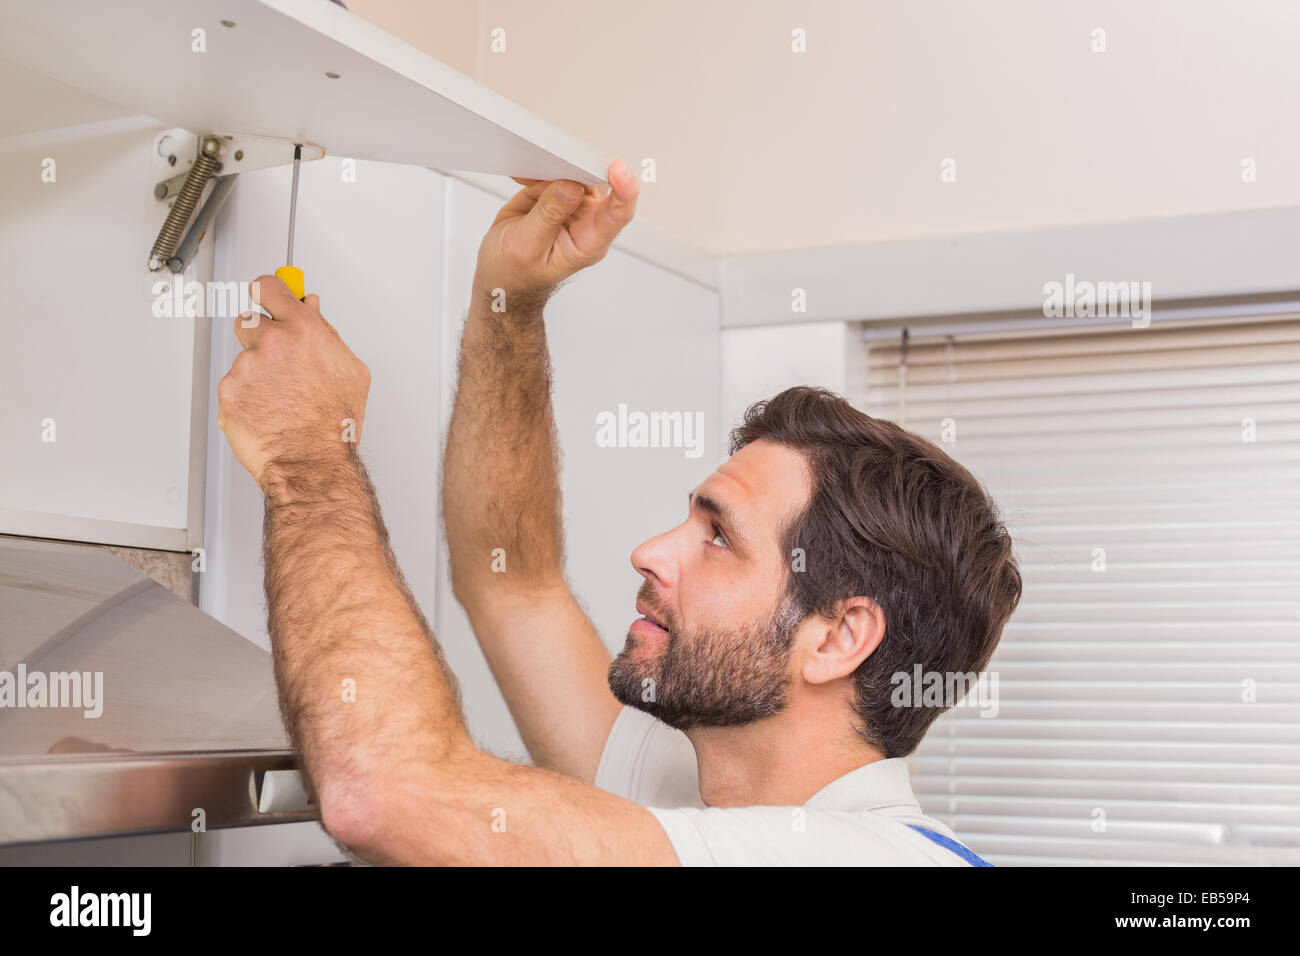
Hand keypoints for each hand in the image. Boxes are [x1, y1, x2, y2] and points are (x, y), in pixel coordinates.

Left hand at [217, 275, 370, 491]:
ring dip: (256, 374)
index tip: (267, 296)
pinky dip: (246, 398)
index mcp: (302, 330)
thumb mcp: (349, 370)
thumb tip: (311, 309)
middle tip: (278, 362)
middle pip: (248, 320)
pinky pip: (234, 387)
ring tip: (280, 399)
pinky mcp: (228, 392)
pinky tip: (268, 412)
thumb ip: (325, 333)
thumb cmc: (334, 423)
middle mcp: (271, 343)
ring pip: (243, 360)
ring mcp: (246, 368)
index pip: (269, 287)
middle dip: (260, 337)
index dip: (267, 292)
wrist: (312, 461)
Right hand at [474, 158, 638, 304]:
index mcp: (589, 242)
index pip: (618, 214)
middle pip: (598, 185)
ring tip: (528, 186)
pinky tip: (523, 181)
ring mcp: (572, 207)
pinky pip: (553, 171)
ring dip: (552, 170)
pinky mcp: (555, 194)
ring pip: (575, 173)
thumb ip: (549, 215)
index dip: (624, 189)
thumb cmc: (517, 272)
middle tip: (555, 166)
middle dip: (578, 170)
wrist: (500, 274)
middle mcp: (586, 222)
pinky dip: (537, 171)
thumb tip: (571, 186)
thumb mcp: (527, 247)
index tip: (617, 169)